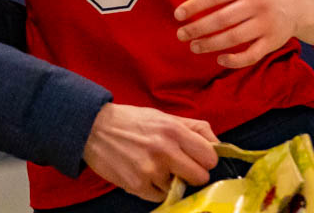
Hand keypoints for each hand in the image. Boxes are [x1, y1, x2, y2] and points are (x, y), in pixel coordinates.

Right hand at [82, 103, 217, 201]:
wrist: (93, 128)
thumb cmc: (132, 121)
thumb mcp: (164, 116)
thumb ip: (194, 127)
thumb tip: (219, 144)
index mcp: (173, 130)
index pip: (210, 157)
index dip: (205, 158)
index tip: (196, 157)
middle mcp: (164, 151)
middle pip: (201, 177)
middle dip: (193, 173)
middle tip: (179, 165)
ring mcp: (151, 171)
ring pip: (180, 188)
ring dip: (171, 181)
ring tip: (155, 166)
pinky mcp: (137, 186)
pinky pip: (161, 196)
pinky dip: (155, 188)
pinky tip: (144, 173)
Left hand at [175, 0, 297, 68]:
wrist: (293, 5)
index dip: (194, 6)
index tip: (177, 16)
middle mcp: (258, 3)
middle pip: (222, 18)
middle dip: (197, 28)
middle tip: (181, 35)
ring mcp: (267, 23)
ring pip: (234, 37)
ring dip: (210, 44)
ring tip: (194, 46)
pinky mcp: (273, 42)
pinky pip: (252, 55)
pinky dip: (235, 60)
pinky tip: (219, 59)